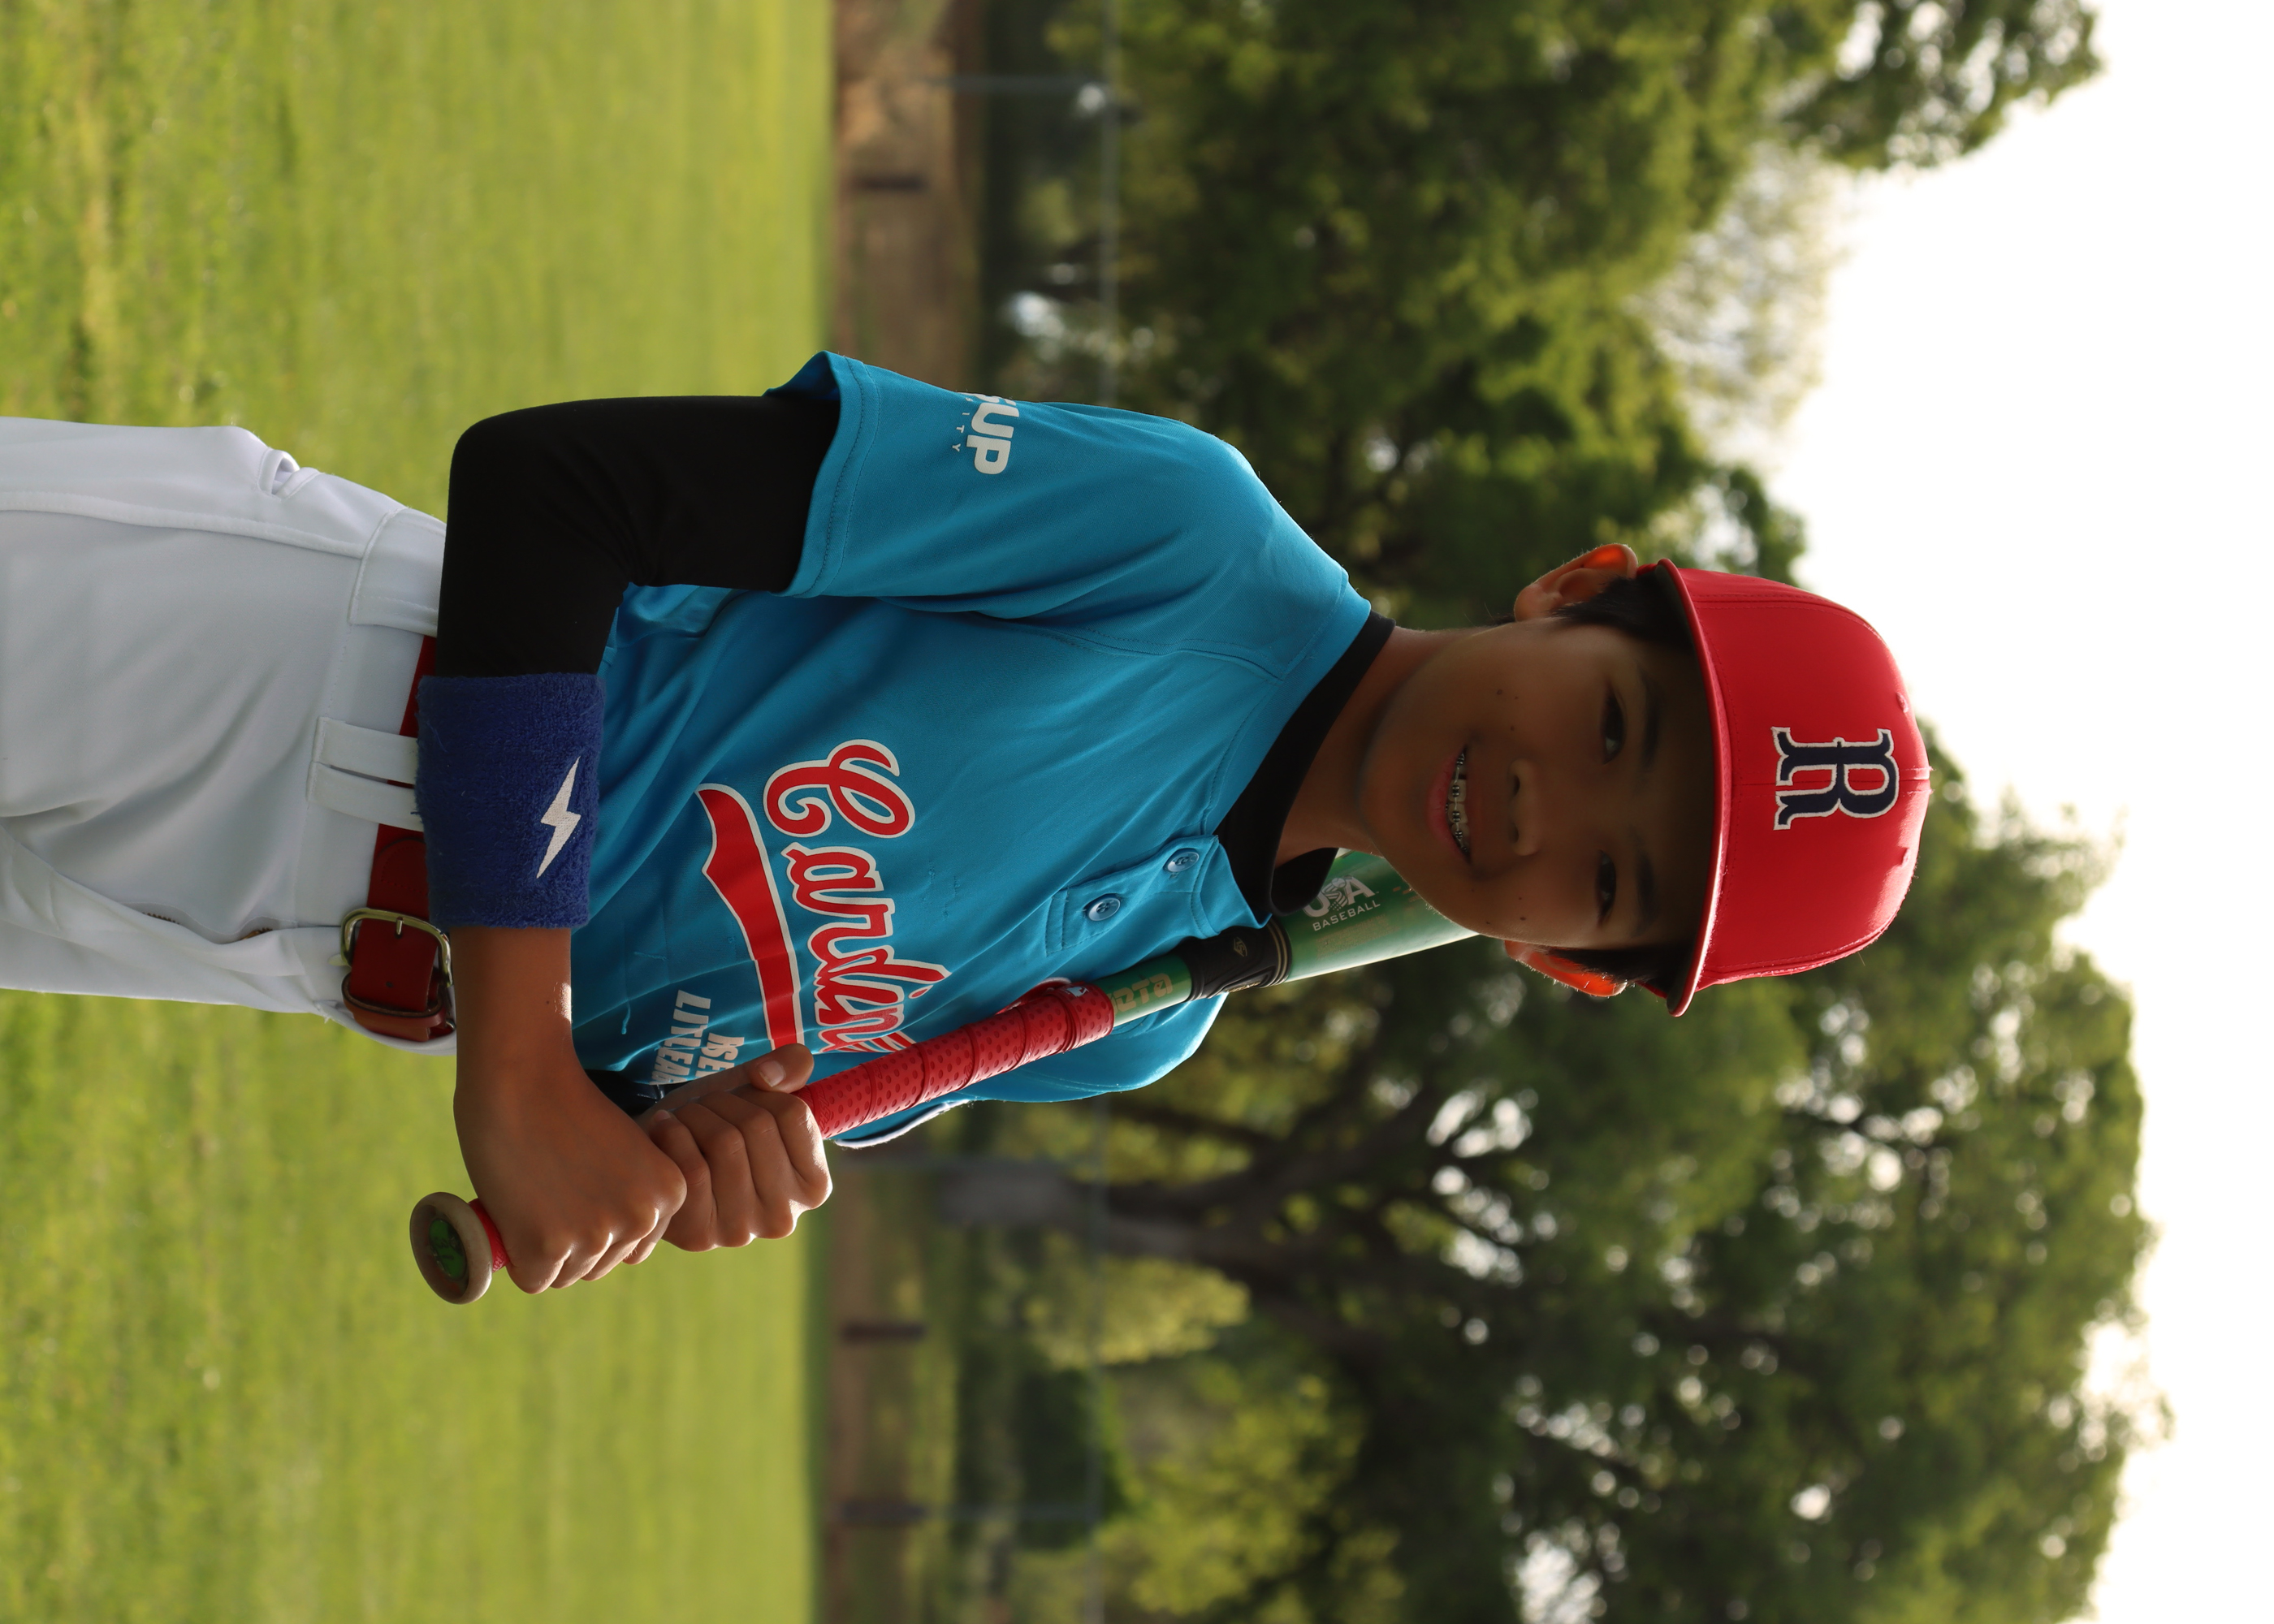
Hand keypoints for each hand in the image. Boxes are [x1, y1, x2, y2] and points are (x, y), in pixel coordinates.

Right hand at [450, 926, 688, 1292]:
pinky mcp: (549, 1246)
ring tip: (532, 1196)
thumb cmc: (567, 1106)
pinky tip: (515, 1215)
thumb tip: (612, 1243)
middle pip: (601, 1264)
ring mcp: (596, 1235)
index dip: (599, 1226)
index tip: (576, 1191)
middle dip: (571, 1241)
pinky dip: (518, 1257)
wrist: (523, 1078)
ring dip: (544, 1251)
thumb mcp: (625, 1155)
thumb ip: (630, 1197)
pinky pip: (534, 1279)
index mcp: (668, 1194)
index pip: (634, 1246)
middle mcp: (641, 1218)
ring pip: (567, 1274)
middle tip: (547, 1192)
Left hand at [640, 1045, 830, 1247]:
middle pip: (757, 1126)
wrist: (660, 1164)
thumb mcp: (758, 1092)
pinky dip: (672, 1134)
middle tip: (705, 1104)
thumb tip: (768, 1076)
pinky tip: (664, 1127)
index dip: (760, 1091)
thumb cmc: (718, 1126)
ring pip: (725, 1142)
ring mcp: (743, 1231)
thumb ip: (788, 1068)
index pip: (794, 1113)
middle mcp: (784, 1217)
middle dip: (723, 1101)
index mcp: (814, 1187)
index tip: (740, 1096)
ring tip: (685, 1115)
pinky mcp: (701, 1236)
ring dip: (696, 1114)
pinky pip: (693, 1169)